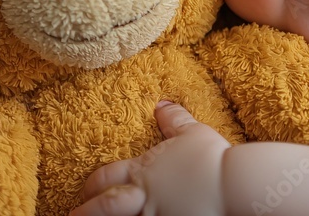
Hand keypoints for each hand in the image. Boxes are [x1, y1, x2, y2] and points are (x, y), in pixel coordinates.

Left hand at [70, 101, 230, 215]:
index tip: (84, 191)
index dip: (91, 185)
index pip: (106, 177)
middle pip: (102, 207)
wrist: (232, 184)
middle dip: (86, 211)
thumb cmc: (212, 158)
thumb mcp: (191, 132)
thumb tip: (161, 104)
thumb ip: (173, 119)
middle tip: (75, 215)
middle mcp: (142, 197)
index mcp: (143, 171)